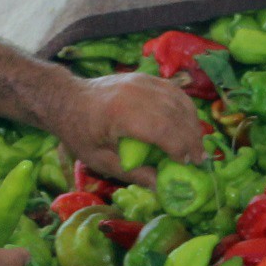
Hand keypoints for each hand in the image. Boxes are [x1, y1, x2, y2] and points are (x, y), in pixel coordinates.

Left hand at [42, 69, 206, 183]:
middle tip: (199, 159)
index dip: (180, 148)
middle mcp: (135, 93)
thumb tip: (161, 187)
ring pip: (179, 101)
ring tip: (197, 145)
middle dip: (192, 138)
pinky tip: (188, 125)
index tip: (186, 164)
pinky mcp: (145, 78)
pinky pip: (174, 92)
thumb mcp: (100, 160)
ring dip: (193, 124)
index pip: (163, 130)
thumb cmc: (79, 132)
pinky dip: (185, 109)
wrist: (66, 99)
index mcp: (121, 113)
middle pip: (176, 115)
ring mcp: (142, 82)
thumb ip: (132, 173)